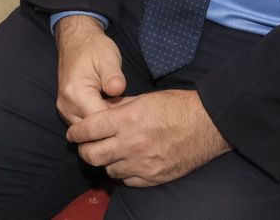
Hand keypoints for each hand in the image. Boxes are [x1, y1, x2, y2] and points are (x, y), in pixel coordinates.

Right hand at [55, 15, 126, 125]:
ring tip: (120, 112)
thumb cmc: (93, 47)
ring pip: (87, 131)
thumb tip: (118, 90)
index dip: (117, 120)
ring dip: (103, 125)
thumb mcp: (108, 57)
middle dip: (111, 126)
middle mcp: (66, 105)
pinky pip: (83, 123)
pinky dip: (96, 121)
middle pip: (92, 131)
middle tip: (129, 114)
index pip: (99, 121)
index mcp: (76, 93)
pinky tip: (110, 110)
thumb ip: (113, 76)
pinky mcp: (67, 110)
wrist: (76, 40)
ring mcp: (64, 109)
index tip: (132, 114)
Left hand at [66, 89, 229, 186]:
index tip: (73, 133)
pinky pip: (127, 181)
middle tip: (85, 145)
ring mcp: (142, 163)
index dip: (76, 132)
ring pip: (108, 170)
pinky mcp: (153, 177)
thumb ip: (119, 108)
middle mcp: (131, 144)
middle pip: (91, 155)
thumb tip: (99, 112)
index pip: (88, 130)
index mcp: (127, 120)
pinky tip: (127, 163)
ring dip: (105, 161)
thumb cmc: (176, 106)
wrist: (207, 125)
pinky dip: (123, 173)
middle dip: (84, 150)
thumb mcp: (144, 98)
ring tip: (109, 153)